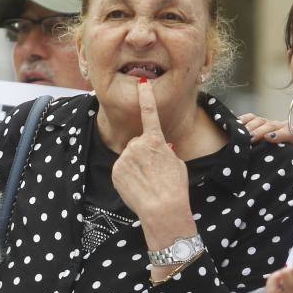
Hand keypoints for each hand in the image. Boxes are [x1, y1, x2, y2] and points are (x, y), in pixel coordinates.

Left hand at [112, 79, 195, 248]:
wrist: (162, 209)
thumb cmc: (175, 188)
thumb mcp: (177, 164)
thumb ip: (166, 151)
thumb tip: (161, 147)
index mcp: (155, 140)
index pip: (149, 113)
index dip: (146, 97)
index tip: (142, 83)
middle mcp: (137, 145)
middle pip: (138, 144)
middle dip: (143, 153)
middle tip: (155, 172)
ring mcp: (124, 158)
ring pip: (129, 157)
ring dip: (136, 166)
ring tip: (147, 182)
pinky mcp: (116, 171)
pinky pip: (122, 170)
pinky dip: (128, 176)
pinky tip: (138, 187)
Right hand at [239, 113, 292, 175]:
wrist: (287, 161)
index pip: (290, 131)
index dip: (280, 134)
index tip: (269, 139)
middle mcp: (283, 127)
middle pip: (272, 125)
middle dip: (261, 131)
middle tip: (250, 139)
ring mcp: (270, 125)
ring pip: (260, 120)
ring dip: (250, 127)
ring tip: (241, 136)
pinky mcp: (259, 124)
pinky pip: (251, 117)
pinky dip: (243, 120)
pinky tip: (236, 126)